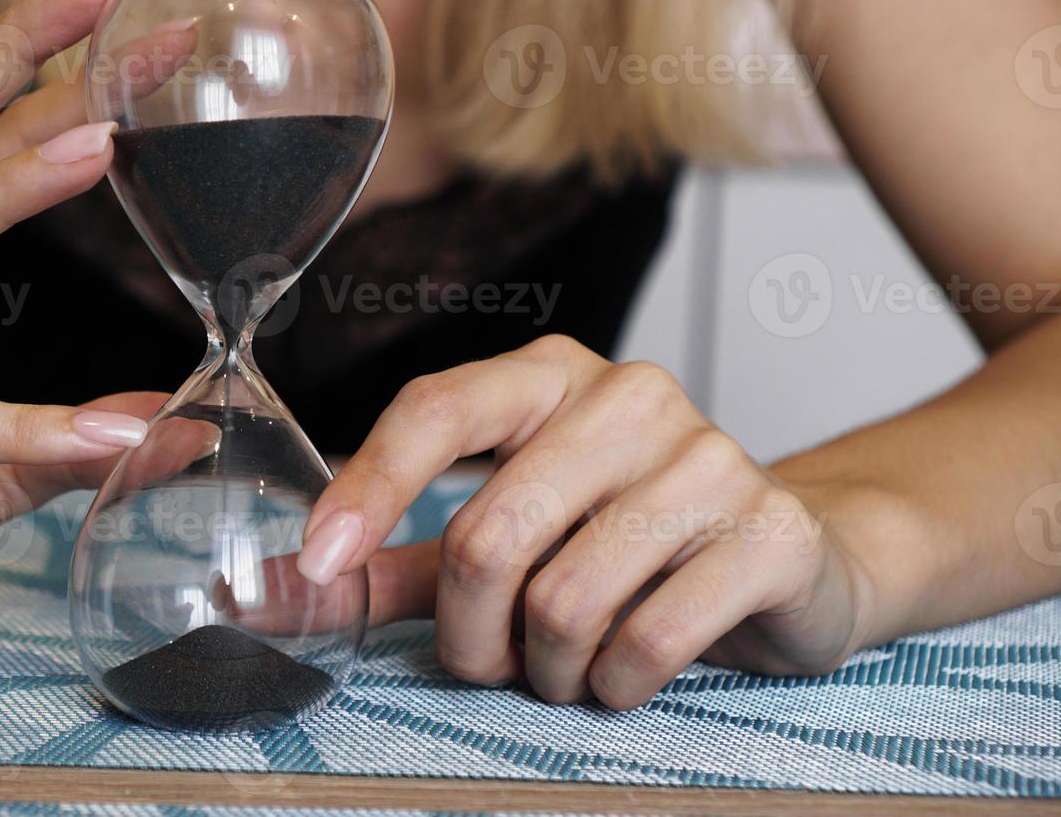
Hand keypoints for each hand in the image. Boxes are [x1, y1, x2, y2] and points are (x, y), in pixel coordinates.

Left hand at [298, 335, 876, 708]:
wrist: (795, 558)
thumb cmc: (628, 544)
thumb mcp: (505, 540)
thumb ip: (390, 566)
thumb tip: (265, 593)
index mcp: (549, 376)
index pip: (436, 409)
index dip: (368, 489)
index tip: (319, 563)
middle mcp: (629, 396)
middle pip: (488, 533)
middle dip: (470, 633)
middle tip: (491, 661)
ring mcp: (709, 457)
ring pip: (564, 600)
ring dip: (547, 668)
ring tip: (567, 666)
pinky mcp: (770, 532)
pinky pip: (649, 639)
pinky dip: (617, 683)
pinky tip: (625, 672)